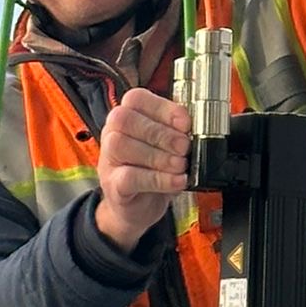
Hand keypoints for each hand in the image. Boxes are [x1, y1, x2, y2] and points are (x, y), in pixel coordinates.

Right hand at [94, 87, 190, 251]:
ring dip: (158, 156)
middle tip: (184, 147)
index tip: (185, 123)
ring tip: (181, 166)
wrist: (140, 207)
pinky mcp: (112, 184)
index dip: (163, 108)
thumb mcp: (168, 146)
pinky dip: (158, 179)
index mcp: (127, 115)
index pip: (137, 99)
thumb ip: (177, 131)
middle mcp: (112, 133)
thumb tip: (196, 127)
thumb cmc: (154, 170)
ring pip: (123, 146)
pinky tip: (177, 181)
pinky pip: (130, 177)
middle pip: (127, 120)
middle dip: (161, 133)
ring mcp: (109, 159)